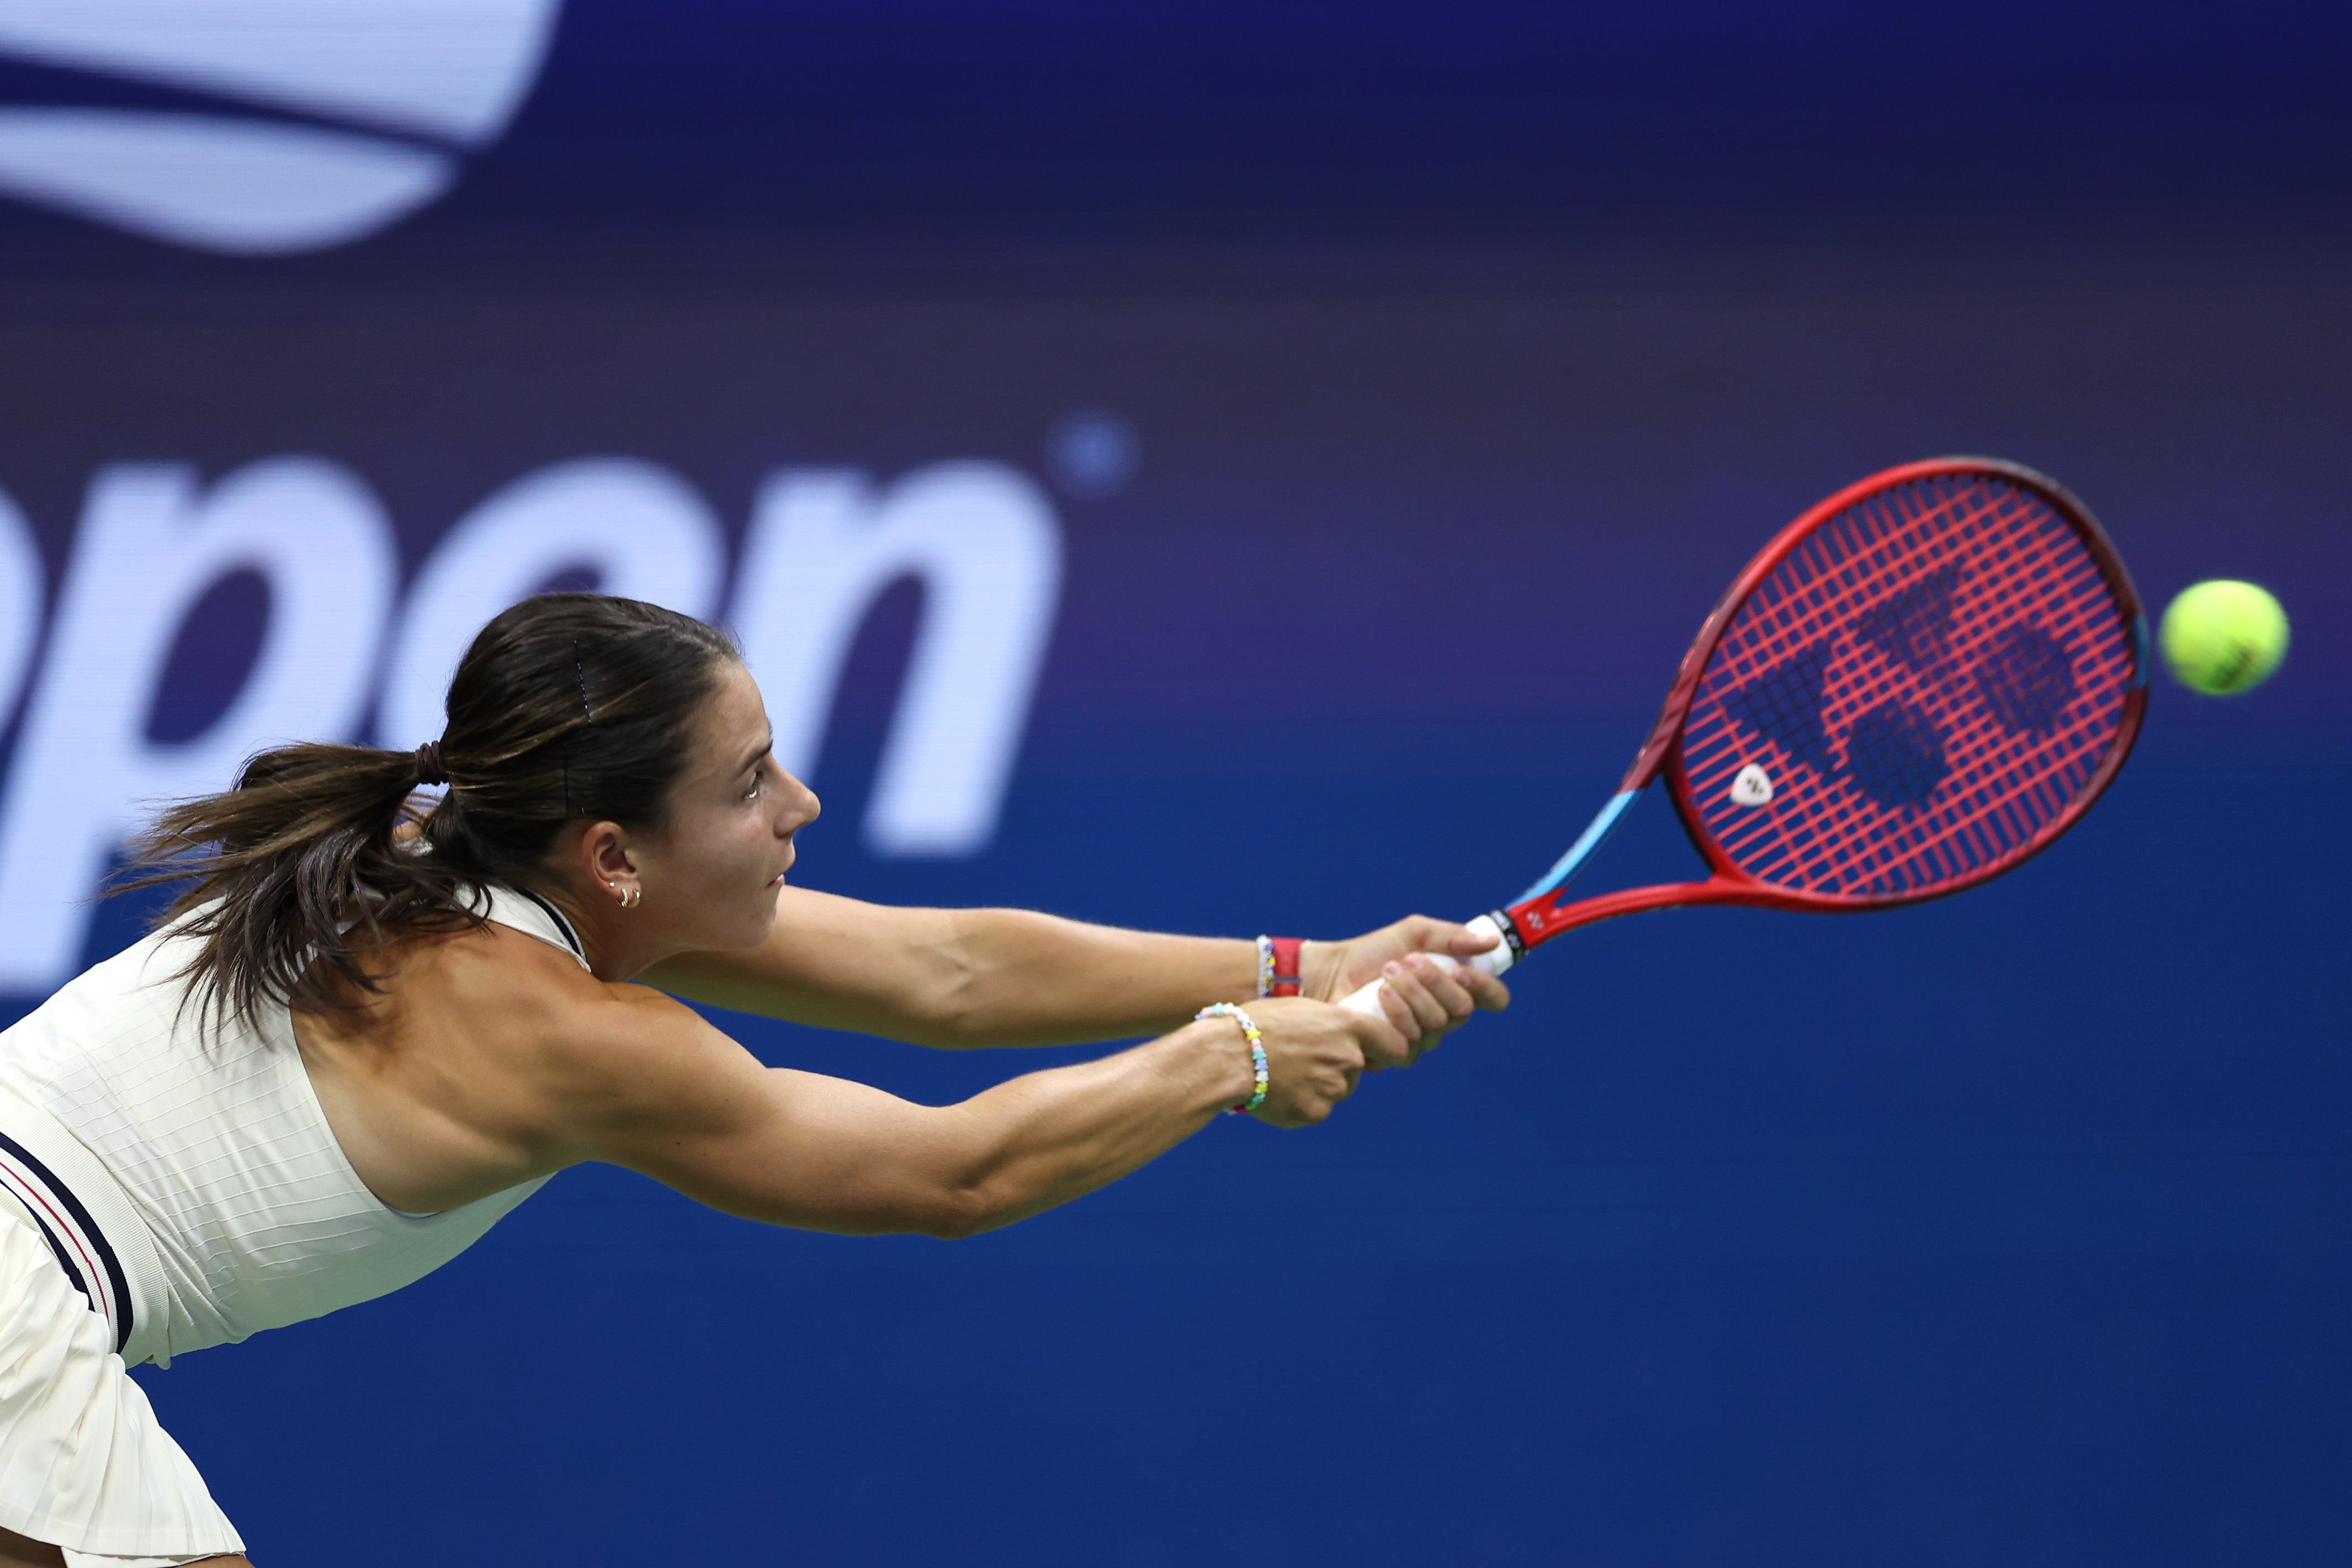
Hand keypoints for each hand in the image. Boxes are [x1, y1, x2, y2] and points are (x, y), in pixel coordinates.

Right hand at [1228, 997, 1403, 1126]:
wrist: (1228, 1056)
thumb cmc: (1258, 1024)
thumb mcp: (1303, 1010)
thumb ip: (1333, 1026)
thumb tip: (1347, 1038)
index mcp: (1349, 1026)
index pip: (1395, 1045)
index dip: (1388, 1050)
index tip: (1380, 1053)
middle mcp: (1349, 1058)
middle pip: (1357, 1069)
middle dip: (1337, 1067)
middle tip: (1303, 1059)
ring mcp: (1334, 1088)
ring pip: (1336, 1091)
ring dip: (1318, 1086)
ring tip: (1285, 1072)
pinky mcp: (1316, 1112)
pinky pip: (1317, 1109)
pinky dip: (1302, 1103)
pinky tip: (1279, 1090)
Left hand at [1300, 915, 1510, 1064]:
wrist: (1330, 972)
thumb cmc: (1371, 953)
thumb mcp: (1412, 934)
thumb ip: (1450, 936)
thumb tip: (1491, 941)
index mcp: (1453, 989)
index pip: (1492, 998)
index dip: (1486, 987)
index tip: (1463, 970)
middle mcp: (1443, 1017)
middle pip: (1462, 1010)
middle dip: (1436, 982)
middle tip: (1410, 961)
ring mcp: (1421, 1039)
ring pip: (1437, 1024)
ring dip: (1412, 993)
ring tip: (1387, 972)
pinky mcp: (1396, 1053)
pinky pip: (1412, 1041)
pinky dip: (1397, 1012)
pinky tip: (1380, 994)